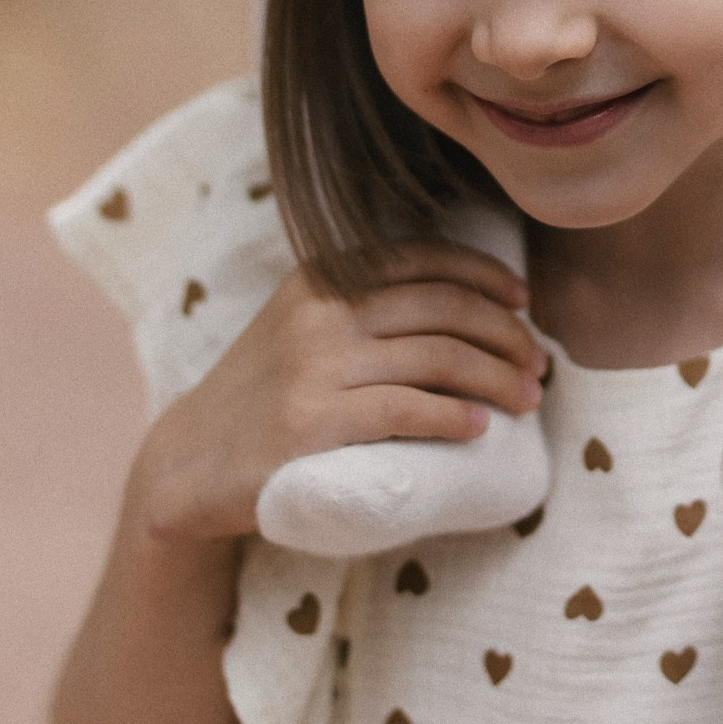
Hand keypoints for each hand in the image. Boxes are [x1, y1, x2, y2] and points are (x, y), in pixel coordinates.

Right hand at [130, 241, 547, 545]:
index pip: (424, 258)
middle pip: (444, 308)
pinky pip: (406, 409)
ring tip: (527, 398)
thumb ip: (364, 308)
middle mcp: (321, 313)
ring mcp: (315, 367)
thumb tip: (467, 307)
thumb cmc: (263, 399)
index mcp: (322, 278)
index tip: (523, 300)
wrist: (186, 465)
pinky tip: (479, 428)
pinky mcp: (313, 424)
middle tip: (537, 363)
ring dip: (496, 377)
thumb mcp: (303, 328)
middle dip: (506, 333)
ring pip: (437, 357)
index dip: (484, 275)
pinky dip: (453, 416)